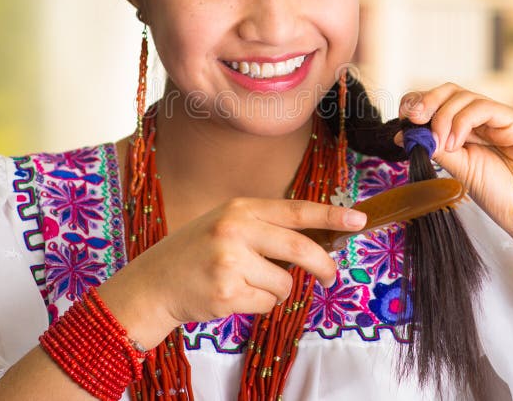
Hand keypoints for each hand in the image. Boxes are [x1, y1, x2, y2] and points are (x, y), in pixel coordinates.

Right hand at [104, 198, 365, 345]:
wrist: (153, 283)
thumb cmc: (196, 252)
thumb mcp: (227, 225)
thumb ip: (265, 229)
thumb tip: (315, 244)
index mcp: (241, 208)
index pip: (296, 209)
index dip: (331, 215)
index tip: (359, 220)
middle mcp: (236, 230)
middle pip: (299, 248)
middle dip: (322, 266)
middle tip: (330, 277)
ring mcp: (230, 262)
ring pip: (284, 283)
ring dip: (275, 290)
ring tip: (244, 284)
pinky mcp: (227, 293)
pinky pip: (267, 304)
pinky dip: (259, 305)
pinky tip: (232, 296)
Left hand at [397, 83, 512, 257]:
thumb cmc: (501, 196)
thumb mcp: (457, 171)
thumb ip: (435, 150)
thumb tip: (403, 134)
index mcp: (464, 130)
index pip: (436, 104)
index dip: (417, 105)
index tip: (403, 122)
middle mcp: (480, 120)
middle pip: (447, 91)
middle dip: (424, 101)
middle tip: (412, 119)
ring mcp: (498, 118)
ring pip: (462, 96)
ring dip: (442, 116)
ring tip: (441, 145)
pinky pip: (483, 107)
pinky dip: (462, 120)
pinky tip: (456, 142)